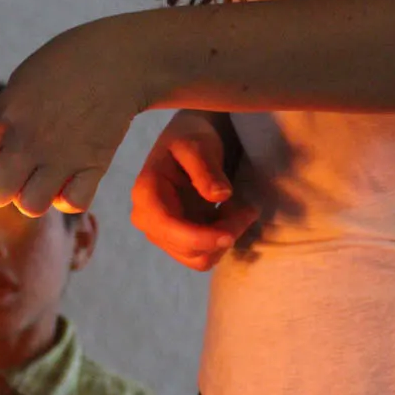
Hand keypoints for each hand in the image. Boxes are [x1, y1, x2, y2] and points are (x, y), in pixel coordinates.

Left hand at [0, 15, 154, 216]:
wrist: (121, 61)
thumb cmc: (67, 63)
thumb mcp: (22, 78)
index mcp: (9, 113)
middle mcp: (32, 140)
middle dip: (0, 186)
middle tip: (14, 172)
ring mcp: (63, 157)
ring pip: (31, 206)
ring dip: (32, 197)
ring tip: (40, 180)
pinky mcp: (94, 165)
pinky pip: (73, 203)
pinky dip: (68, 198)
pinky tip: (67, 182)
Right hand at [130, 109, 257, 270]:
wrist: (188, 144)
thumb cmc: (190, 137)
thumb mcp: (198, 144)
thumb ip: (206, 168)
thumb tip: (220, 196)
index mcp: (146, 194)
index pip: (168, 227)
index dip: (200, 237)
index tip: (230, 234)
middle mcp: (147, 219)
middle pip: (187, 248)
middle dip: (222, 235)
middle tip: (249, 209)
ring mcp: (161, 233)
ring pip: (198, 258)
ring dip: (225, 239)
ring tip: (240, 210)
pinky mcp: (178, 240)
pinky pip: (204, 255)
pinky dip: (222, 240)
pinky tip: (229, 215)